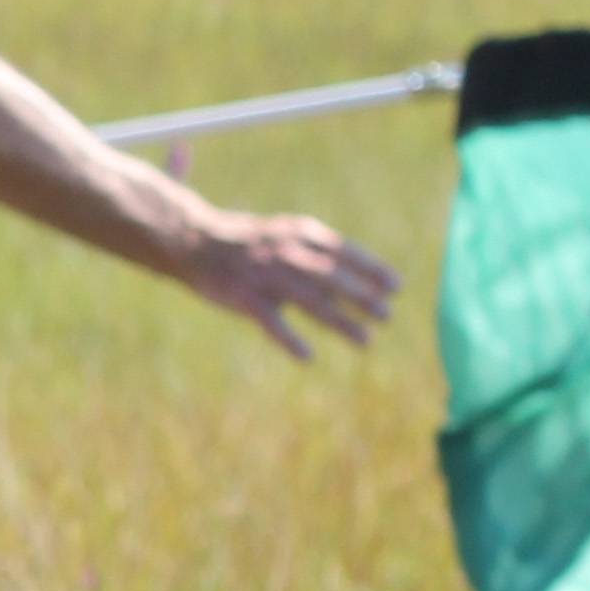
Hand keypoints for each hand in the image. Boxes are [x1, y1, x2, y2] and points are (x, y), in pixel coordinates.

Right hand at [184, 208, 401, 357]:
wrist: (194, 241)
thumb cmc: (246, 242)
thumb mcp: (285, 235)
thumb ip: (318, 254)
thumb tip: (358, 282)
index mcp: (300, 234)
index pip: (345, 252)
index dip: (372, 270)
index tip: (396, 287)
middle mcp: (287, 253)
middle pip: (334, 279)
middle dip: (363, 298)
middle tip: (387, 316)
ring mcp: (266, 276)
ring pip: (311, 302)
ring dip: (342, 322)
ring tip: (366, 341)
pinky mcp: (244, 298)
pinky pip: (271, 322)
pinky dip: (289, 339)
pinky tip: (308, 356)